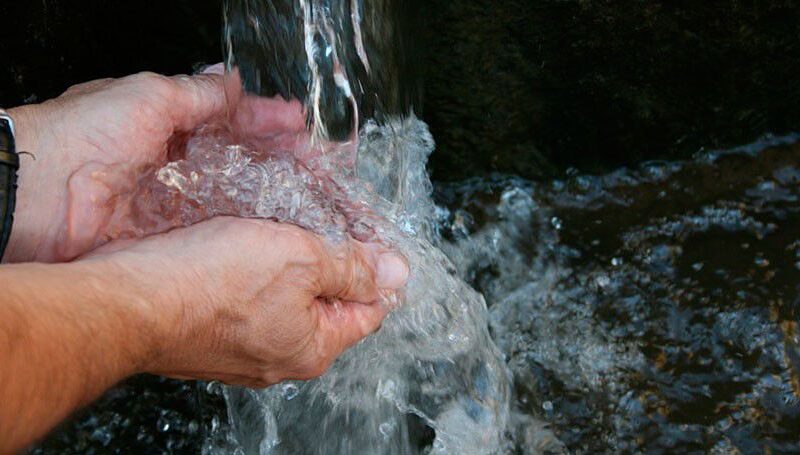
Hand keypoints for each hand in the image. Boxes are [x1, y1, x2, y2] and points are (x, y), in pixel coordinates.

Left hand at [5, 69, 305, 262]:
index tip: (298, 127)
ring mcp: (172, 201)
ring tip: (306, 198)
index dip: (265, 122)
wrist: (33, 199)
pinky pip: (214, 230)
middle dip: (276, 160)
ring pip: (232, 197)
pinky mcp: (167, 237)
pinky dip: (243, 230)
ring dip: (268, 196)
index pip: (229, 119)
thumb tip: (231, 81)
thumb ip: (197, 94)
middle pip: (236, 161)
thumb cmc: (82, 136)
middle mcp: (173, 163)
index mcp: (167, 121)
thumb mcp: (149, 97)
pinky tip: (272, 229)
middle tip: (314, 165)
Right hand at [84, 216, 407, 386]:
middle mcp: (281, 357)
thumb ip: (352, 267)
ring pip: (286, 299)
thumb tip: (396, 271)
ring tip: (277, 229)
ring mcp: (243, 350)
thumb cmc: (209, 284)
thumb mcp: (300, 259)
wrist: (128, 301)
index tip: (366, 237)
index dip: (374, 268)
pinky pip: (249, 301)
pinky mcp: (212, 334)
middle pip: (327, 304)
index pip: (369, 309)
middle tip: (317, 223)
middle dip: (328, 261)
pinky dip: (253, 274)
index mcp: (313, 348)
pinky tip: (242, 246)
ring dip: (287, 263)